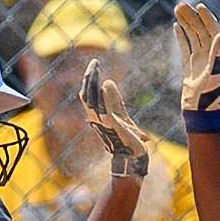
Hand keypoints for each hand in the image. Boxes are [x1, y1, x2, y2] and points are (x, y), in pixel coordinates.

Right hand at [80, 59, 149, 177]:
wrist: (132, 158)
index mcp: (97, 117)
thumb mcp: (121, 115)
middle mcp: (97, 120)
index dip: (88, 80)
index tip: (93, 66)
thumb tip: (108, 82)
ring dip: (94, 82)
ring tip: (96, 68)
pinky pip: (106, 110)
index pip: (87, 95)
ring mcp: (104, 123)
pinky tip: (105, 84)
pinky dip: (105, 97)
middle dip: (89, 77)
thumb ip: (115, 100)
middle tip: (94, 62)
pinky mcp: (114, 127)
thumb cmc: (127, 139)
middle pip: (87, 95)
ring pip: (93, 100)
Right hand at [173, 3, 219, 117]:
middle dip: (192, 17)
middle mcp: (212, 55)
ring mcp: (201, 60)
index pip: (213, 31)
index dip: (207, 18)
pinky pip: (186, 47)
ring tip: (177, 10)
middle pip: (202, 30)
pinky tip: (176, 27)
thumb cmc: (210, 95)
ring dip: (186, 23)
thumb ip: (217, 55)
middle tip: (180, 4)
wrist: (199, 112)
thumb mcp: (215, 74)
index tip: (198, 7)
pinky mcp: (191, 66)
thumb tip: (219, 35)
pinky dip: (181, 37)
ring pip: (193, 36)